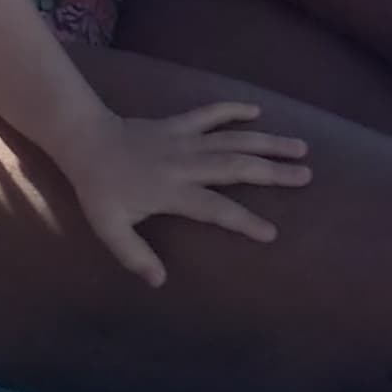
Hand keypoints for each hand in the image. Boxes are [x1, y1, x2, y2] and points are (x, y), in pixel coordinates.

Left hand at [56, 101, 310, 286]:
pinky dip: (233, 109)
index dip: (243, 221)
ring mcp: (184, 139)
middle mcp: (185, 163)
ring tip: (300, 147)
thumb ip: (134, 256)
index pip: (215, 208)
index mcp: (171, 190)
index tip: (272, 233)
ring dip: (267, 142)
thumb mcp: (108, 228)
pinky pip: (210, 113)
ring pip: (232, 139)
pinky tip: (258, 111)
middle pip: (236, 167)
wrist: (85, 140)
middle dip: (273, 172)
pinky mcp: (179, 124)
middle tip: (307, 176)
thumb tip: (159, 282)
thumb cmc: (98, 189)